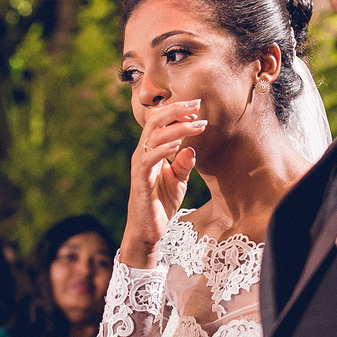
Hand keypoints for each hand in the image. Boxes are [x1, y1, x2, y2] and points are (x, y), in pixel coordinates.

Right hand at [122, 100, 206, 267]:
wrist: (148, 230)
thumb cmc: (161, 205)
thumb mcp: (178, 181)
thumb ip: (184, 164)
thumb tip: (191, 148)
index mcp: (150, 151)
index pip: (160, 123)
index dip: (177, 113)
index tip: (197, 109)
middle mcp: (142, 154)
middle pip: (154, 122)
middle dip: (176, 111)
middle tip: (197, 105)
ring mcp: (139, 166)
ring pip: (153, 136)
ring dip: (177, 128)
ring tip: (196, 124)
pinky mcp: (140, 180)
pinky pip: (148, 159)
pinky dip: (163, 149)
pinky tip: (179, 144)